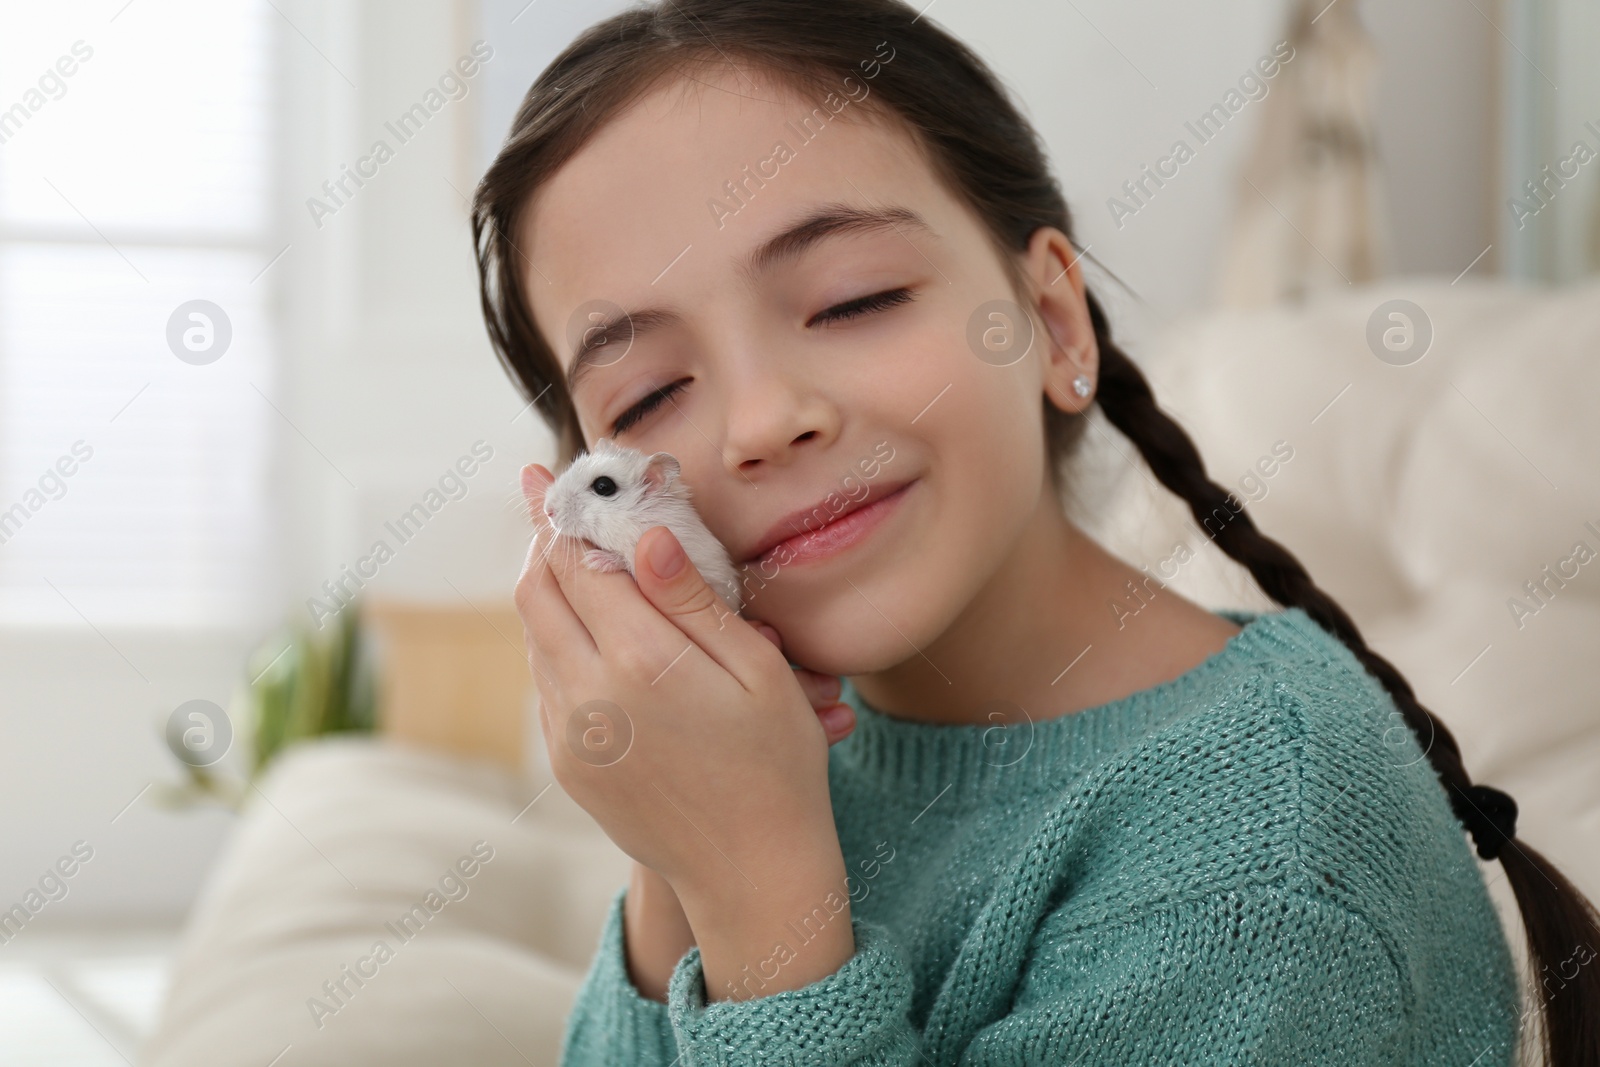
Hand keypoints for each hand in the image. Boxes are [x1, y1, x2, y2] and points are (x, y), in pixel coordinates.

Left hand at [516, 463, 853, 996]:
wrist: (752, 872)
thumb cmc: (776, 764)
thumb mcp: (757, 670)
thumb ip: (693, 600)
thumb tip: (645, 534)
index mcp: (639, 662)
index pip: (577, 561)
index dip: (564, 510)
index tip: (552, 473)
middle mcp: (587, 697)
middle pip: (536, 591)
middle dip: (542, 538)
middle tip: (549, 498)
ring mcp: (569, 735)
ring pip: (534, 636)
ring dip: (547, 587)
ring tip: (571, 552)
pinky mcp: (567, 765)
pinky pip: (546, 681)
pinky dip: (556, 639)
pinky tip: (589, 626)